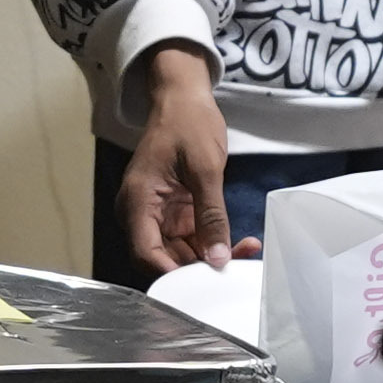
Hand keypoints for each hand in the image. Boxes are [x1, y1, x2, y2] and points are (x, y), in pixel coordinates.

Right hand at [121, 45, 238, 273]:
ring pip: (181, 254)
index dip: (172, 275)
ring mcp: (158, 216)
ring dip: (211, 258)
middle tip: (237, 268)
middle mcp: (141, 215)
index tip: (205, 284)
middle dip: (199, 269)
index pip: (146, 254)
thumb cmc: (188, 123)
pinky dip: (214, 244)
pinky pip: (192, 240)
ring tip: (246, 252)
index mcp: (136, 202)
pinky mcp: (175, 214)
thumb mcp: (205, 169)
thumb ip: (211, 217)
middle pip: (164, 259)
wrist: (184, 98)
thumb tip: (218, 259)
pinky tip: (241, 243)